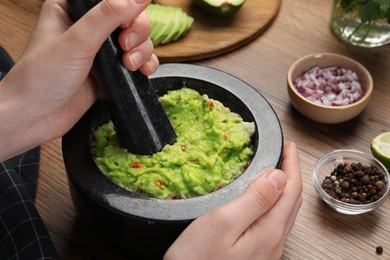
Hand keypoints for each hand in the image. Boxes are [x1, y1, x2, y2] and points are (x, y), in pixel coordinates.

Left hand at [0, 0, 157, 160]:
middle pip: (130, 18)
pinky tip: (141, 71)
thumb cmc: (41, 77)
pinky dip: (144, 64)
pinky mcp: (109, 71)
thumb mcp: (78, 40)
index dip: (128, 9)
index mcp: (73, 9)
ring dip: (142, 51)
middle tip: (126, 47)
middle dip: (136, 33)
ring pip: (137, 40)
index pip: (113, 0)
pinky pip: (137, 60)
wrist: (36, 116)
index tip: (126, 27)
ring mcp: (100, 51)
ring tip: (130, 65)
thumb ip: (109, 15)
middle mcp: (88, 27)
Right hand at [164, 141, 301, 259]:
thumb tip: (278, 177)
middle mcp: (273, 244)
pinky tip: (264, 201)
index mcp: (268, 231)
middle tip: (286, 154)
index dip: (292, 164)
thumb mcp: (223, 222)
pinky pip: (274, 223)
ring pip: (284, 213)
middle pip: (291, 202)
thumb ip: (254, 199)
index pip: (290, 189)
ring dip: (285, 189)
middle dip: (292, 174)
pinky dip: (275, 204)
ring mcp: (266, 252)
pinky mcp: (255, 256)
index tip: (289, 145)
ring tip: (279, 172)